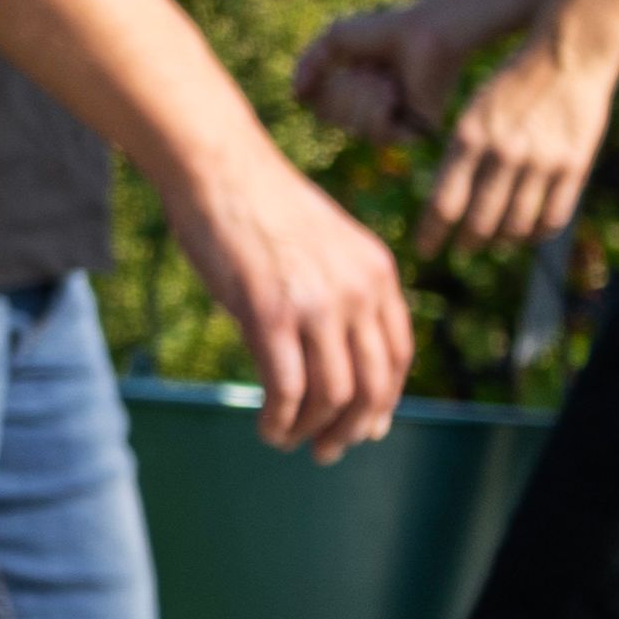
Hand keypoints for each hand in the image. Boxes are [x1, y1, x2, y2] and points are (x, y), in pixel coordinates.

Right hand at [158, 134, 410, 457]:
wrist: (219, 168)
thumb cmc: (259, 204)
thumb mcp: (325, 244)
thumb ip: (342, 289)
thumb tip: (338, 350)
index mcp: (378, 274)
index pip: (399, 356)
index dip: (384, 400)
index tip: (366, 426)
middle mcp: (358, 292)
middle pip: (373, 384)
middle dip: (352, 428)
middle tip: (328, 450)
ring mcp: (316, 304)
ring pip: (333, 394)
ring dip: (313, 430)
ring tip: (289, 441)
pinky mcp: (268, 314)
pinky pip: (286, 387)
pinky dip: (280, 419)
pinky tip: (267, 426)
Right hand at [293, 0, 473, 141]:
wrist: (424, 31)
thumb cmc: (386, 29)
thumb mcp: (335, 40)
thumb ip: (310, 65)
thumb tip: (297, 95)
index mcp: (356, 89)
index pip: (321, 108)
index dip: (321, 90)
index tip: (334, 71)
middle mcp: (374, 107)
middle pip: (333, 120)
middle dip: (344, 92)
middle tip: (370, 71)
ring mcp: (395, 120)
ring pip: (354, 129)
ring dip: (363, 98)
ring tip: (386, 79)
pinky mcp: (416, 129)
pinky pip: (378, 136)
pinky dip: (378, 111)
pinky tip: (393, 93)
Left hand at [426, 35, 618, 253]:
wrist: (567, 56)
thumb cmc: (511, 86)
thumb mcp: (473, 114)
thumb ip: (462, 156)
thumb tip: (449, 203)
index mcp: (468, 138)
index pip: (443, 203)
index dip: (431, 235)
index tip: (424, 250)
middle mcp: (502, 153)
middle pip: (478, 223)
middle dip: (466, 243)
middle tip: (461, 249)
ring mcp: (541, 162)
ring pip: (515, 226)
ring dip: (501, 242)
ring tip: (493, 242)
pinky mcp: (574, 166)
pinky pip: (552, 218)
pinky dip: (536, 234)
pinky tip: (527, 234)